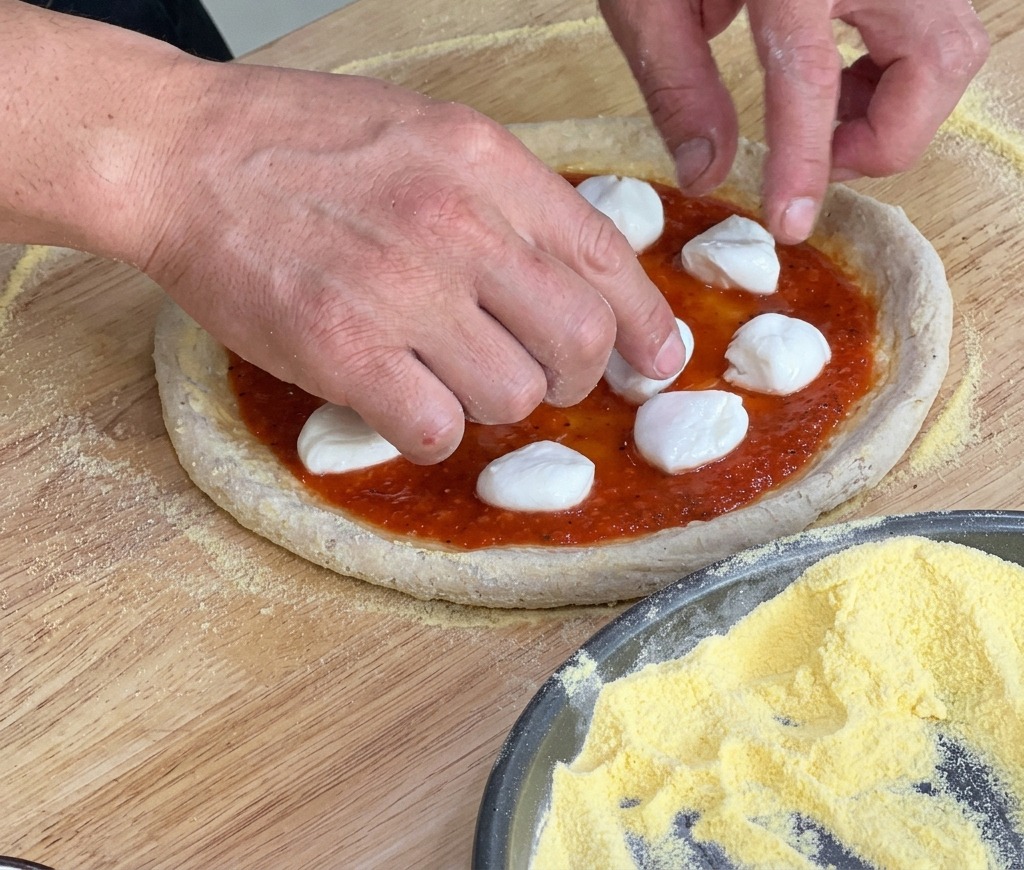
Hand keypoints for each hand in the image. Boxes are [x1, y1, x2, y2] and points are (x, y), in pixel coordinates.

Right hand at [131, 64, 684, 462]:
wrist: (182, 154)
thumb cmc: (299, 144)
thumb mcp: (427, 134)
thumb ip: (504, 197)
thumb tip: (570, 272)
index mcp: (486, 162)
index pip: (605, 257)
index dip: (644, 322)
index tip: (656, 360)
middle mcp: (458, 222)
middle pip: (578, 341)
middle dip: (574, 377)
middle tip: (539, 377)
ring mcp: (403, 289)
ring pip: (516, 395)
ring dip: (495, 403)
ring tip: (448, 378)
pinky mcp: (345, 350)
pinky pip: (439, 429)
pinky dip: (434, 431)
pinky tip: (405, 404)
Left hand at [599, 0, 988, 242]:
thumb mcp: (646, 1)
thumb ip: (676, 86)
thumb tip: (708, 173)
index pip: (811, 74)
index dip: (804, 160)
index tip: (791, 222)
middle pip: (937, 61)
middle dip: (884, 136)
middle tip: (819, 158)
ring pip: (950, 47)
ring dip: (897, 106)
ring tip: (823, 118)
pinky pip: (934, 25)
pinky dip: (896, 71)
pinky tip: (838, 77)